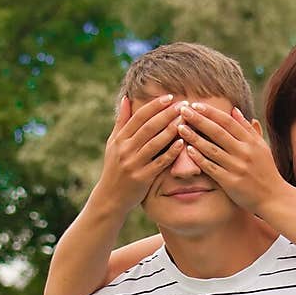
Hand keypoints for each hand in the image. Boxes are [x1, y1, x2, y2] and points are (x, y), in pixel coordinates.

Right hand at [94, 94, 184, 215]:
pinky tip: (182, 143)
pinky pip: (159, 163)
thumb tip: (127, 98)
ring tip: (185, 120)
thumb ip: (122, 121)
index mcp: (119, 139)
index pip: (139, 117)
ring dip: (171, 130)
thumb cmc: (114, 167)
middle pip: (149, 127)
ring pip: (155, 143)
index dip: (155, 106)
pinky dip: (171, 152)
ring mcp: (133, 164)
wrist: (110, 197)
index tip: (170, 97)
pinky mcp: (142, 178)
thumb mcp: (113, 143)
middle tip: (183, 105)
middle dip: (167, 114)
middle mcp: (125, 149)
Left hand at [176, 103, 285, 213]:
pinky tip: (187, 150)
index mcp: (252, 142)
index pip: (228, 122)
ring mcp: (237, 167)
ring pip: (212, 149)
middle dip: (199, 119)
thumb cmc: (266, 171)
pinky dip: (199, 158)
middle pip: (218, 132)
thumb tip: (234, 109)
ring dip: (194, 137)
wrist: (274, 198)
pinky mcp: (231, 182)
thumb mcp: (261, 147)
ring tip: (180, 128)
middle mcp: (245, 152)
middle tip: (183, 110)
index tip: (196, 104)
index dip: (211, 112)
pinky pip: (211, 168)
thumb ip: (247, 129)